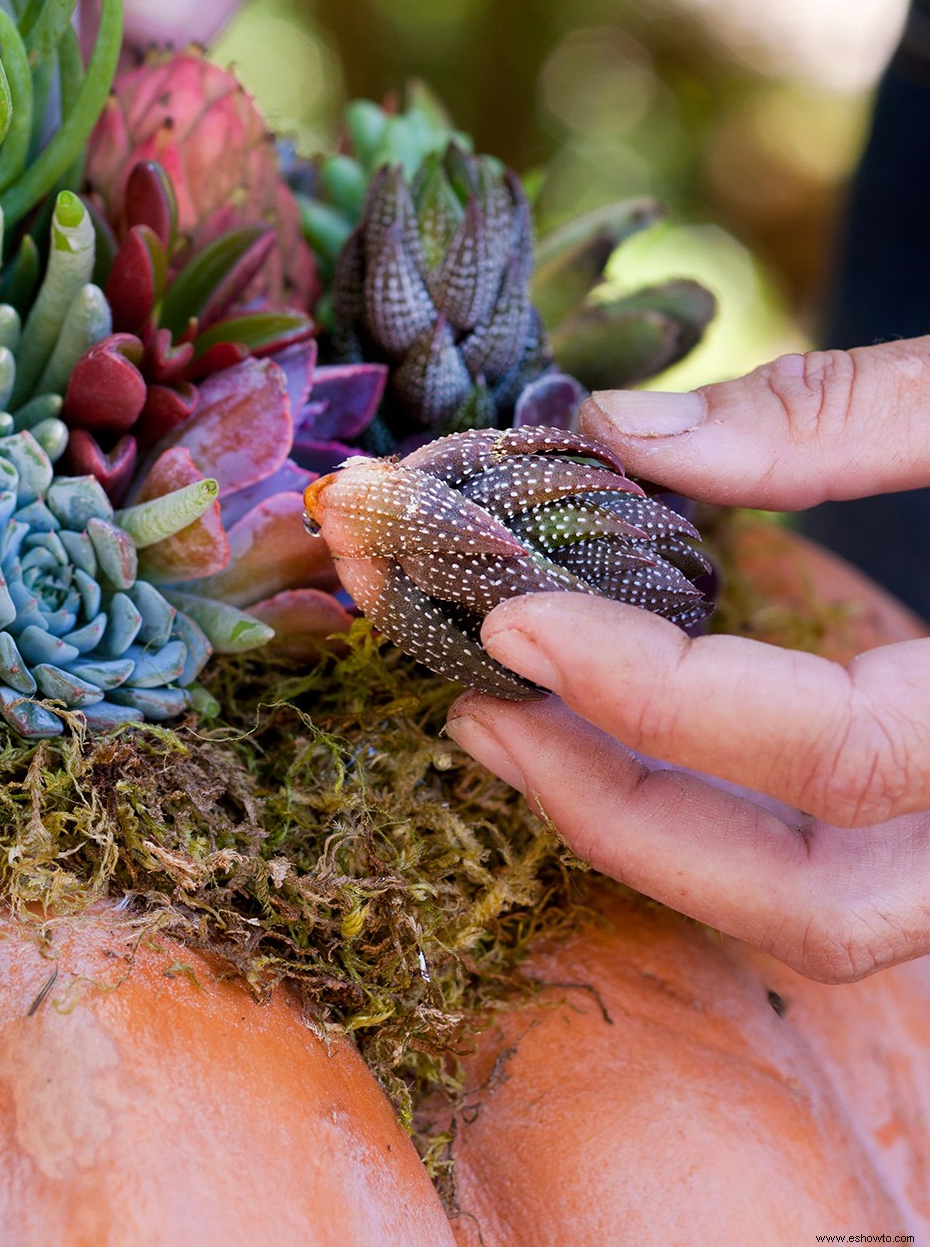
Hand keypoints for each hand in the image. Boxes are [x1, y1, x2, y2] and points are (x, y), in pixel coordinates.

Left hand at [447, 340, 929, 981]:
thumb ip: (836, 412)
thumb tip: (613, 429)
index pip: (839, 754)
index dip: (658, 696)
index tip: (516, 617)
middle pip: (821, 906)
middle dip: (625, 820)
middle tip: (482, 707)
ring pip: (832, 919)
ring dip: (658, 840)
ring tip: (519, 725)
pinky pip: (848, 873)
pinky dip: (720, 820)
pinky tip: (625, 731)